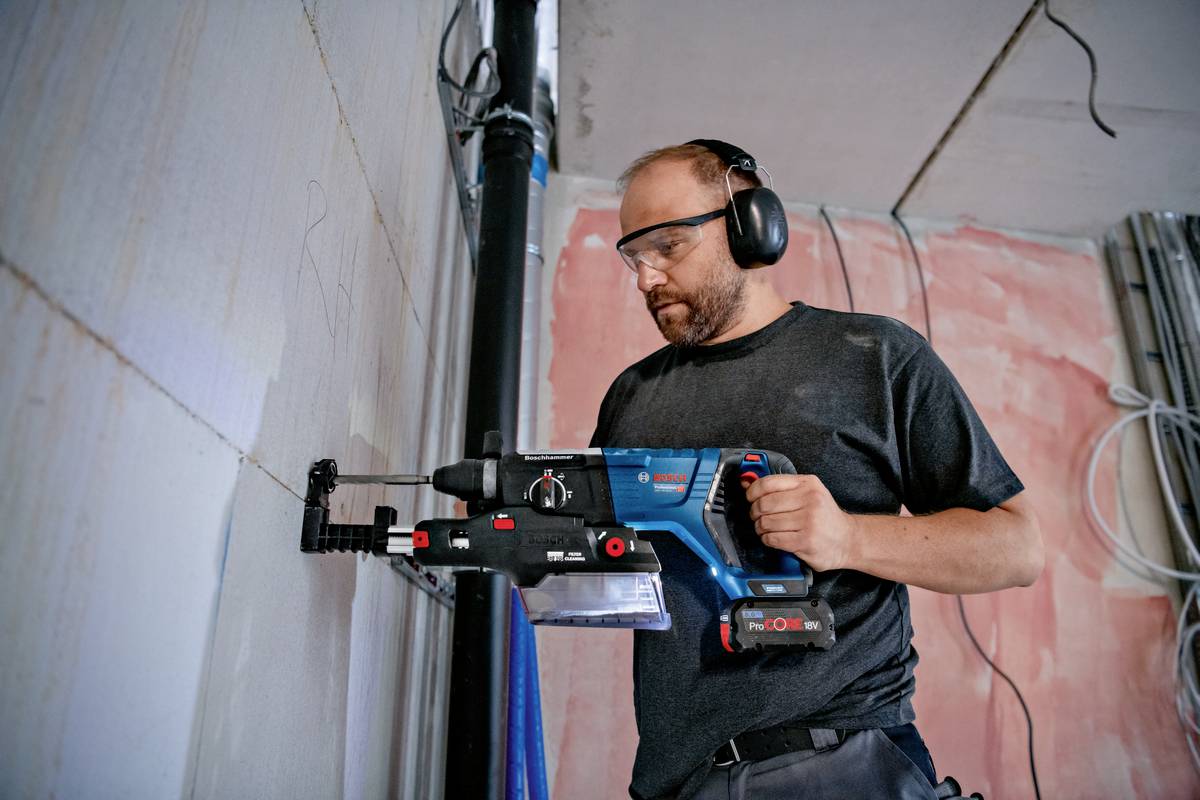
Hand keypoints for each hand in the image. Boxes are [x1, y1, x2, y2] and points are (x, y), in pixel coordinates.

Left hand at [743, 474, 857, 572]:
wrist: (848, 539)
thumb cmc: (824, 516)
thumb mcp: (807, 493)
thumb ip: (779, 488)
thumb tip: (746, 482)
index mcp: (808, 483)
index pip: (768, 483)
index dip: (752, 491)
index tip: (750, 498)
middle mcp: (810, 499)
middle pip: (764, 504)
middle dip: (755, 512)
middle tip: (758, 516)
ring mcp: (808, 521)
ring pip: (766, 523)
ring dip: (761, 528)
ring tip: (767, 529)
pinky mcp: (805, 541)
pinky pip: (772, 539)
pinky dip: (767, 539)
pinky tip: (773, 538)